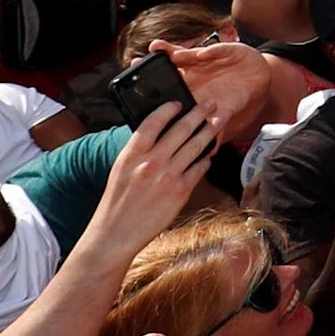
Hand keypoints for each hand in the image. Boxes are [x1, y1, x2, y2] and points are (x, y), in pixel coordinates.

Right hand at [91, 103, 216, 251]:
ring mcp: (168, 176)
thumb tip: (161, 135)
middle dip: (199, 114)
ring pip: (195, 146)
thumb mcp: (121, 169)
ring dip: (209, 131)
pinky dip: (205, 160)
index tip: (178, 102)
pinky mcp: (180, 191)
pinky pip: (198, 169)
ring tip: (217, 122)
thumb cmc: (117, 201)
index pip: (153, 122)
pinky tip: (208, 155)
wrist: (117, 232)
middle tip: (210, 104)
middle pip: (181, 129)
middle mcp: (151, 162)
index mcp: (132, 154)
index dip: (168, 109)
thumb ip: (139, 151)